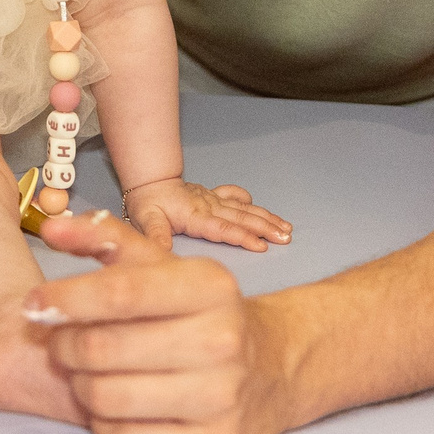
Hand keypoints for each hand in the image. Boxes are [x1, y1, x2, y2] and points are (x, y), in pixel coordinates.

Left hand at [28, 210, 299, 433]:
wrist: (272, 371)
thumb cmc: (200, 315)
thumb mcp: (164, 268)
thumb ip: (107, 240)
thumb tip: (53, 229)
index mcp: (210, 287)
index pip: (120, 292)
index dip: (66, 299)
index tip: (33, 306)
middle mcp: (222, 341)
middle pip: (102, 349)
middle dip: (66, 347)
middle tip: (62, 345)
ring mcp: (222, 399)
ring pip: (106, 399)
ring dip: (81, 387)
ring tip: (87, 375)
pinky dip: (104, 427)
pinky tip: (115, 409)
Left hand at [120, 176, 290, 252]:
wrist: (149, 182)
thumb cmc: (148, 204)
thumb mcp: (147, 221)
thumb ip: (157, 236)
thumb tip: (163, 251)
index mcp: (197, 217)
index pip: (224, 229)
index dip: (243, 237)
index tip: (262, 246)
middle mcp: (210, 207)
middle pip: (243, 219)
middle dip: (266, 228)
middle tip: (286, 238)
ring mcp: (214, 200)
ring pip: (245, 209)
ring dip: (266, 218)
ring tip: (286, 228)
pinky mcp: (213, 195)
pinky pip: (234, 196)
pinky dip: (248, 201)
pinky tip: (258, 208)